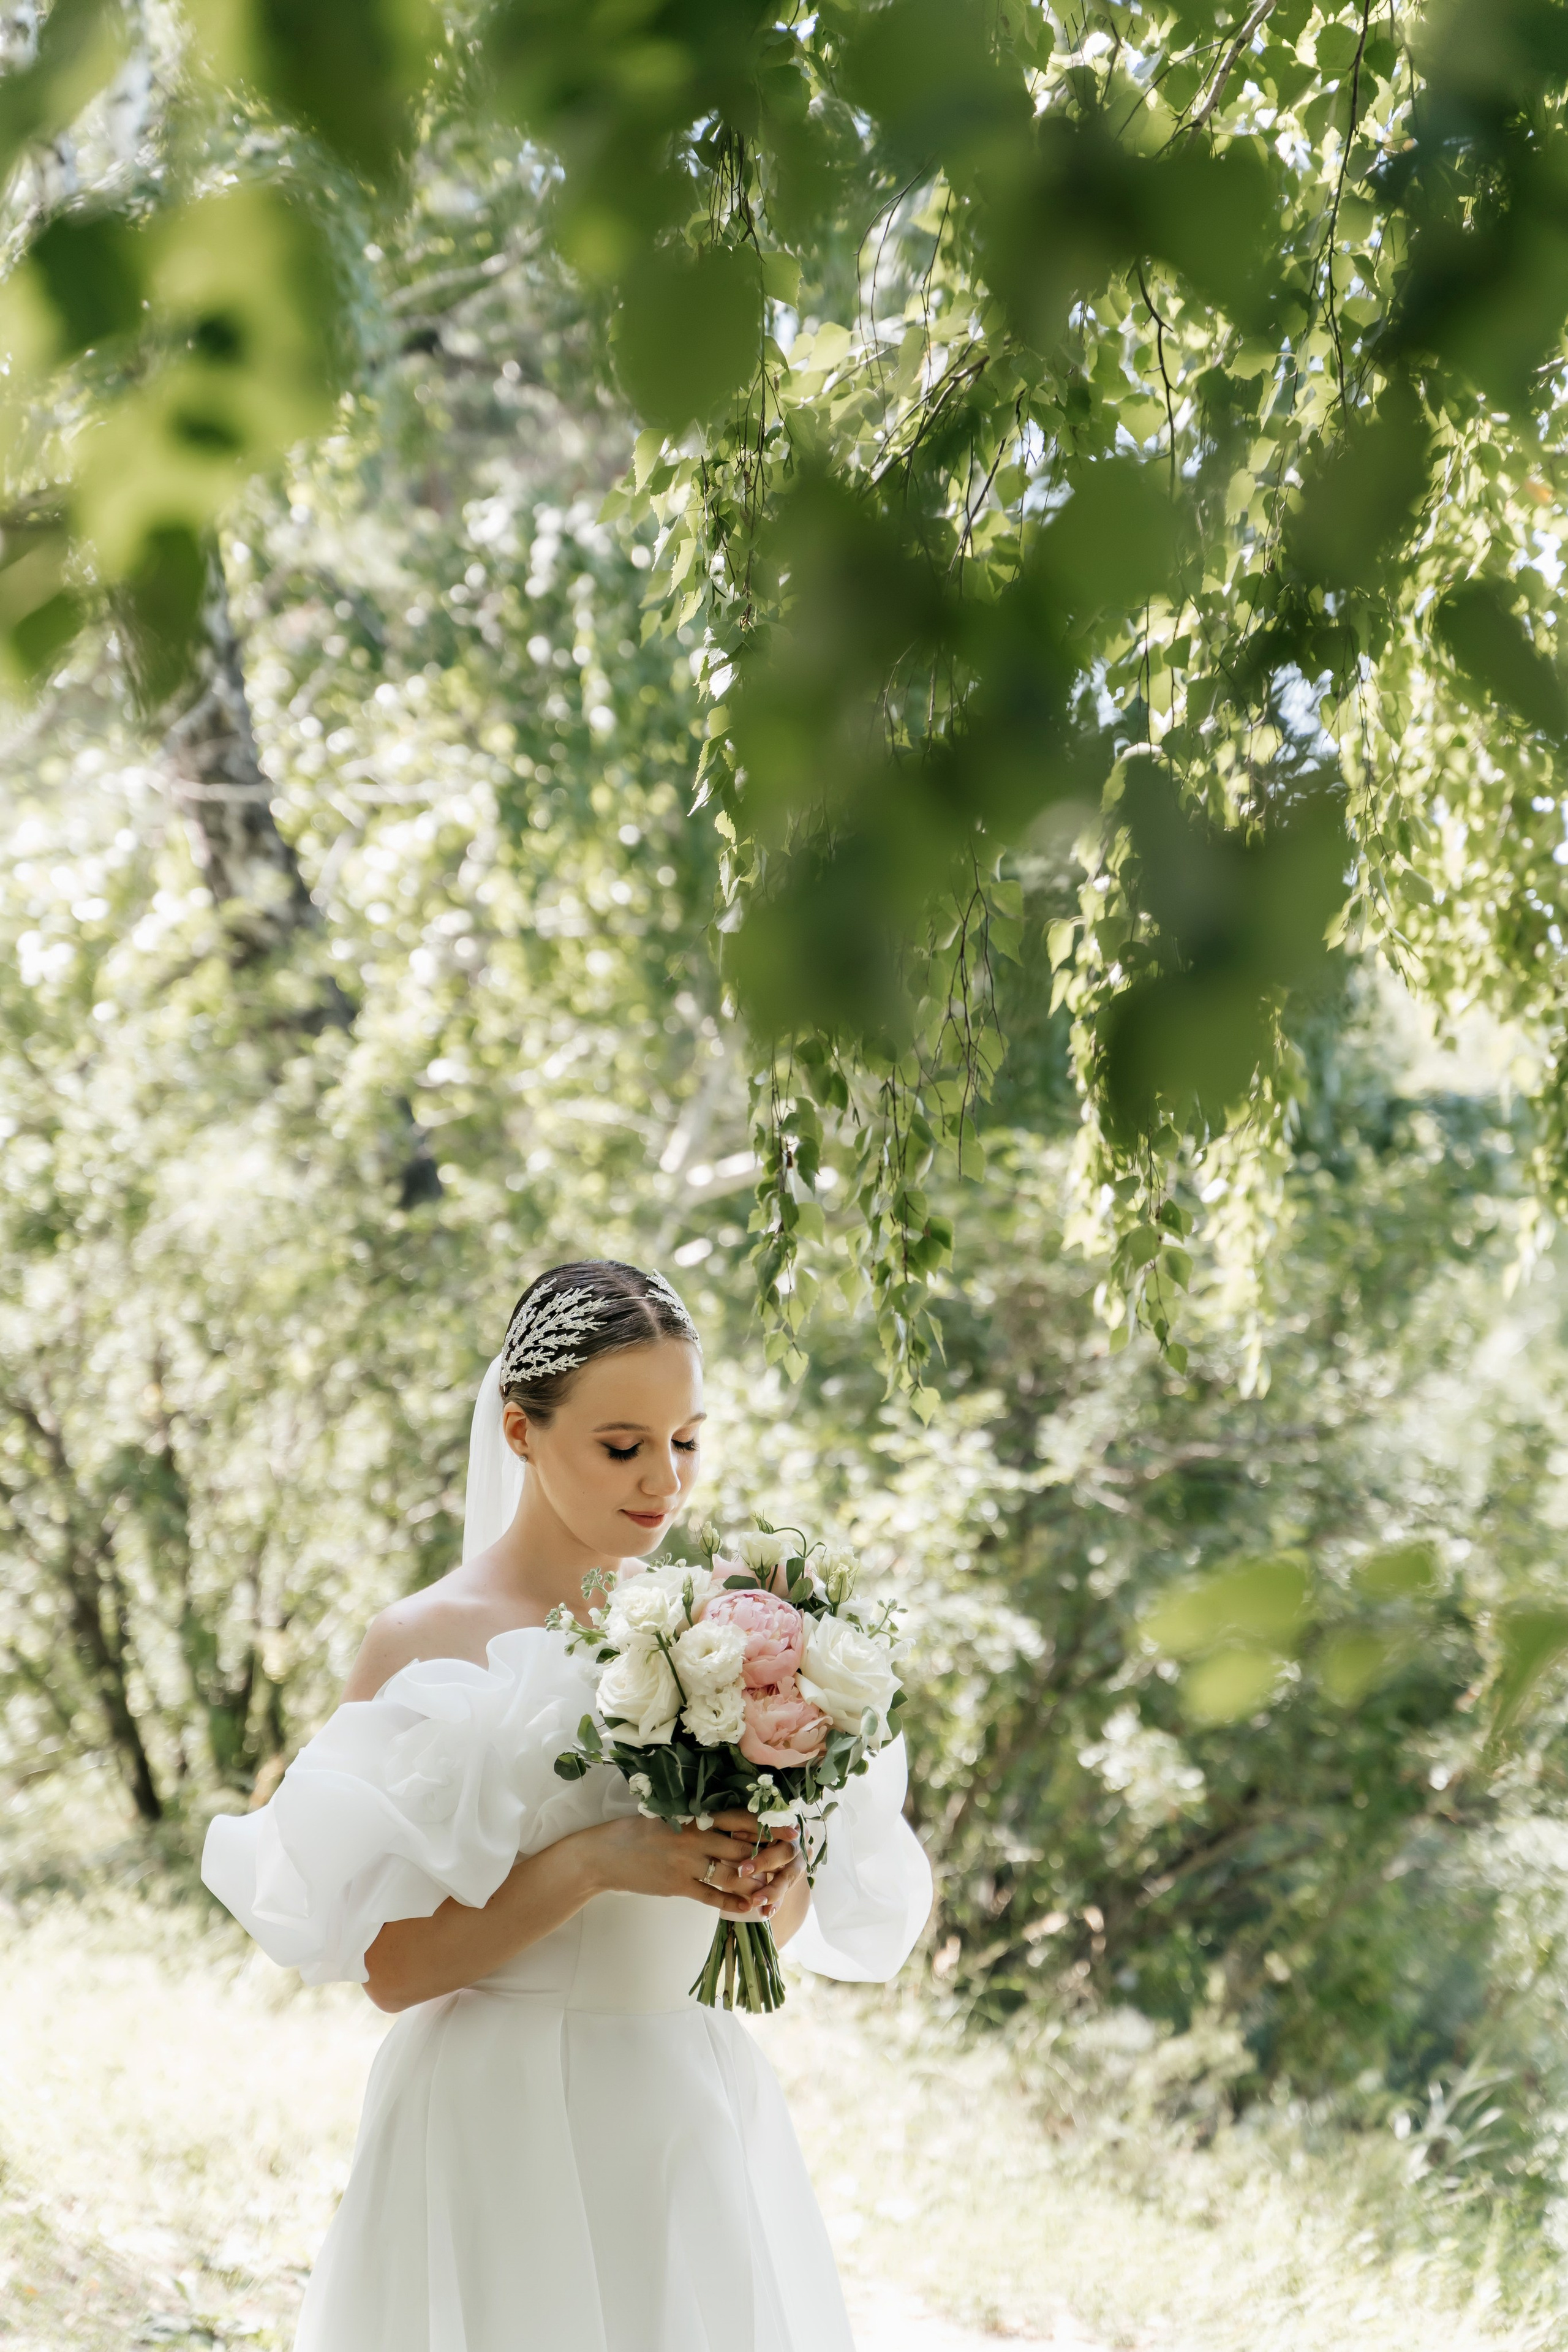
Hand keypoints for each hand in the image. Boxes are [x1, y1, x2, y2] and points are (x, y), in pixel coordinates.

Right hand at [581, 1809, 800, 1918]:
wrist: (605, 1855)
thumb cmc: (637, 1832)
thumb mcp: (669, 1817)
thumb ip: (698, 1819)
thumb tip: (729, 1822)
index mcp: (694, 1816)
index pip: (740, 1818)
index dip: (767, 1825)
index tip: (791, 1830)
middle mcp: (694, 1837)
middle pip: (742, 1848)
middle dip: (768, 1857)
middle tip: (790, 1864)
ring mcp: (686, 1863)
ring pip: (731, 1875)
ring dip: (755, 1884)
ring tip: (773, 1890)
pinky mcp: (677, 1886)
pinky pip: (711, 1896)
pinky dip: (732, 1903)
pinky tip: (748, 1908)